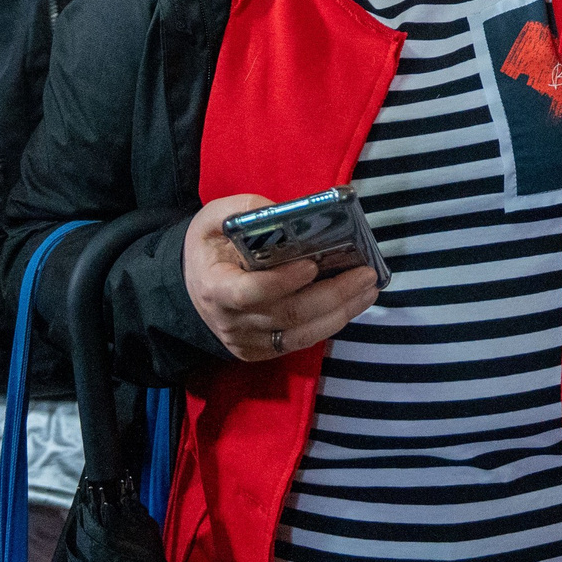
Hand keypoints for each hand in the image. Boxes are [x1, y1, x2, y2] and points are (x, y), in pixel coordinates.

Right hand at [184, 195, 378, 362]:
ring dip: (341, 312)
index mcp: (216, 288)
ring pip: (301, 334)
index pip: (251, 292)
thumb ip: (245, 210)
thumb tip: (284, 212)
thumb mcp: (214, 219)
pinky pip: (299, 341)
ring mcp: (247, 342)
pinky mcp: (260, 351)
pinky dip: (329, 324)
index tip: (312, 264)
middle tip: (366, 273)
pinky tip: (351, 304)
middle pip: (289, 314)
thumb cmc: (209, 249)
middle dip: (333, 294)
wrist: (192, 286)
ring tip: (369, 289)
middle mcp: (232, 322)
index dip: (284, 282)